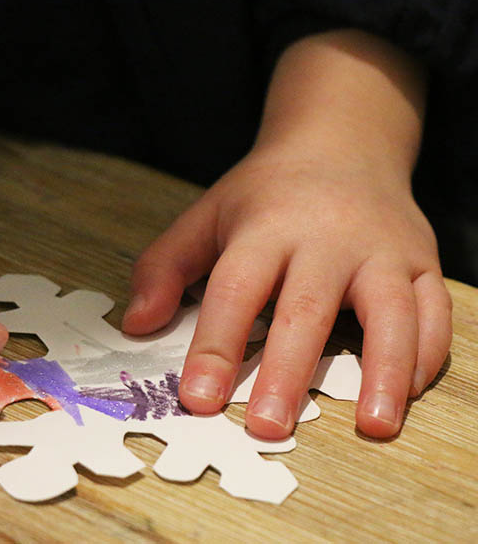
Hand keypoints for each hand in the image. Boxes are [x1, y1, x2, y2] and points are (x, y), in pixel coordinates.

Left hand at [123, 151, 450, 438]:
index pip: (235, 290)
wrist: (341, 143)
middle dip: (288, 372)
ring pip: (390, 312)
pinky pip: (435, 310)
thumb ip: (163, 267)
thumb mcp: (205, 217)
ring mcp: (381, 249)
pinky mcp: (420, 260)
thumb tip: (135, 326)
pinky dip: (427, 354)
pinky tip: (408, 393)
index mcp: (265, 228)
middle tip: (267, 427)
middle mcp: (327, 238)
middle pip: (306, 309)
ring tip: (372, 426)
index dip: (215, 346)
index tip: (198, 397)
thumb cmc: (265, 193)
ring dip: (384, 370)